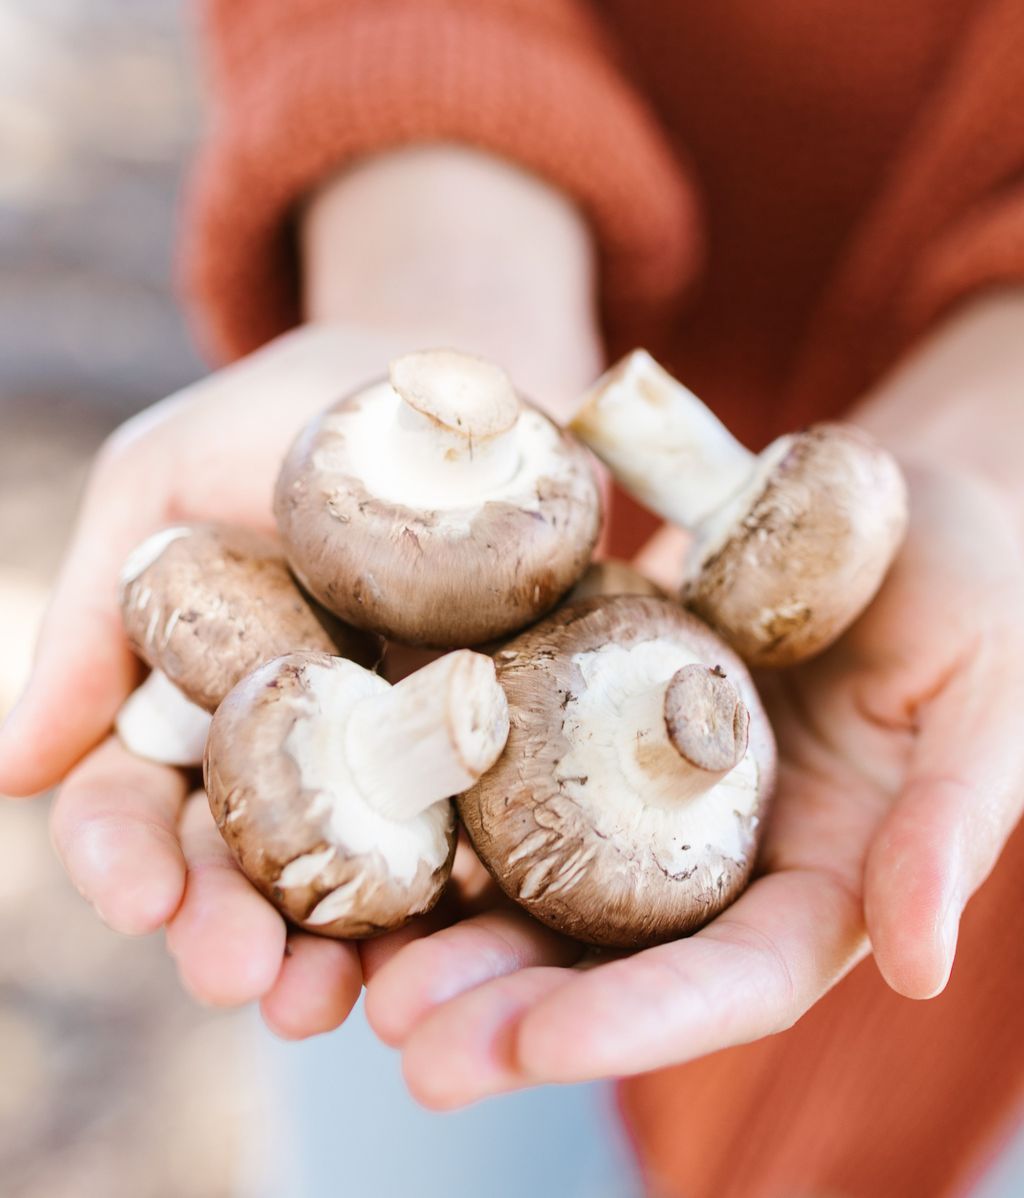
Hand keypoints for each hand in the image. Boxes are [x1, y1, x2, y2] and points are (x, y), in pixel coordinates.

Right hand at [0, 325, 438, 1033]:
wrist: (450, 382)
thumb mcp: (163, 480)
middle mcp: (287, 746)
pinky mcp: (491, 749)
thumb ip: (93, 618)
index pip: (138, 801)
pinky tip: (447, 942)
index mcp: (193, 698)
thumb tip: (11, 773)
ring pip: (348, 878)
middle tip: (239, 978)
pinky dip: (452, 900)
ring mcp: (392, 757)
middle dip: (229, 928)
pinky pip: (470, 838)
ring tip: (326, 1003)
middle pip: (243, 863)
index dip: (123, 854)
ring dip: (331, 950)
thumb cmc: (290, 415)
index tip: (136, 894)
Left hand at [359, 462, 1023, 1106]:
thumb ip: (953, 823)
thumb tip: (921, 964)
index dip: (641, 1021)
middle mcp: (718, 851)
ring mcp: (646, 782)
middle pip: (612, 951)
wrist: (895, 500)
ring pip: (541, 873)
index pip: (732, 978)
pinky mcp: (593, 705)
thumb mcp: (990, 700)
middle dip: (512, 1005)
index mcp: (820, 878)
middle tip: (409, 1040)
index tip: (539, 1050)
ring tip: (357, 971)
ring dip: (451, 926)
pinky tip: (368, 819)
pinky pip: (512, 761)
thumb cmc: (980, 594)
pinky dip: (445, 801)